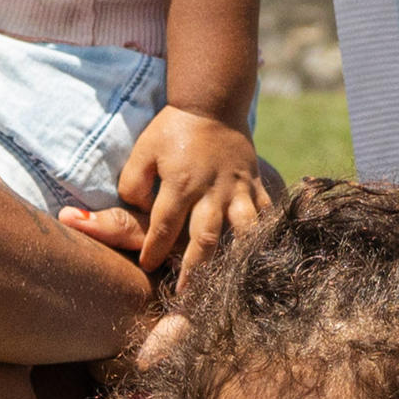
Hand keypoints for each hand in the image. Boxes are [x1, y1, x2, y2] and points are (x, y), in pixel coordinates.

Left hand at [110, 106, 276, 279]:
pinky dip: (265, 236)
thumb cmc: (172, 129)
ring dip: (235, 258)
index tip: (146, 267)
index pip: (163, 227)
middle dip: (195, 270)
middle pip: (204, 238)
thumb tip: (137, 208)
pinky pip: (265, 214)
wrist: (213, 103)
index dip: (153, 250)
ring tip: (232, 283)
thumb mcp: (143, 150)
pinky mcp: (255, 184)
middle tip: (186, 295)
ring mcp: (238, 189)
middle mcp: (212, 190)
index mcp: (181, 183)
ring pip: (242, 230)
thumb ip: (133, 183)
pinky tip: (264, 257)